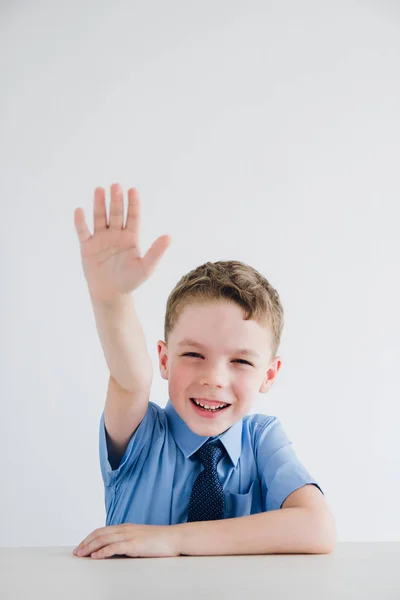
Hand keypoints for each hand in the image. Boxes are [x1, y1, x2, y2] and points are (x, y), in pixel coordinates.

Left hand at [73, 522, 181, 558]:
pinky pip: (114, 547)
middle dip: (86, 542)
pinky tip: (95, 556)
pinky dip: (102, 551)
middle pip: (100, 533)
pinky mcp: (134, 544)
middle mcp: (125, 529)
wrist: (174, 538)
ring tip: (81, 554)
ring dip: (90, 547)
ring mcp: (129, 535)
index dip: (90, 538)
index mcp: (126, 527)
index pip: (103, 530)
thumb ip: (129, 542)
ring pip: (103, 539)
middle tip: (76, 552)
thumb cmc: (160, 540)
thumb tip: (118, 551)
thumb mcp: (141, 539)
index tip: (82, 546)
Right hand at [74, 183, 170, 301]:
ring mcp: (101, 239)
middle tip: (116, 186)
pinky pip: (83, 231)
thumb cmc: (130, 281)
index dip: (133, 204)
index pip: (133, 217)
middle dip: (116, 200)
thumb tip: (169, 237)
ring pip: (100, 218)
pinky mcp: (88, 246)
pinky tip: (79, 211)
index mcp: (131, 238)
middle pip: (116, 213)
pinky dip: (80, 222)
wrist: (111, 293)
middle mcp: (116, 234)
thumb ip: (156, 252)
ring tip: (99, 190)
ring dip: (99, 204)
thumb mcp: (146, 268)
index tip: (133, 190)